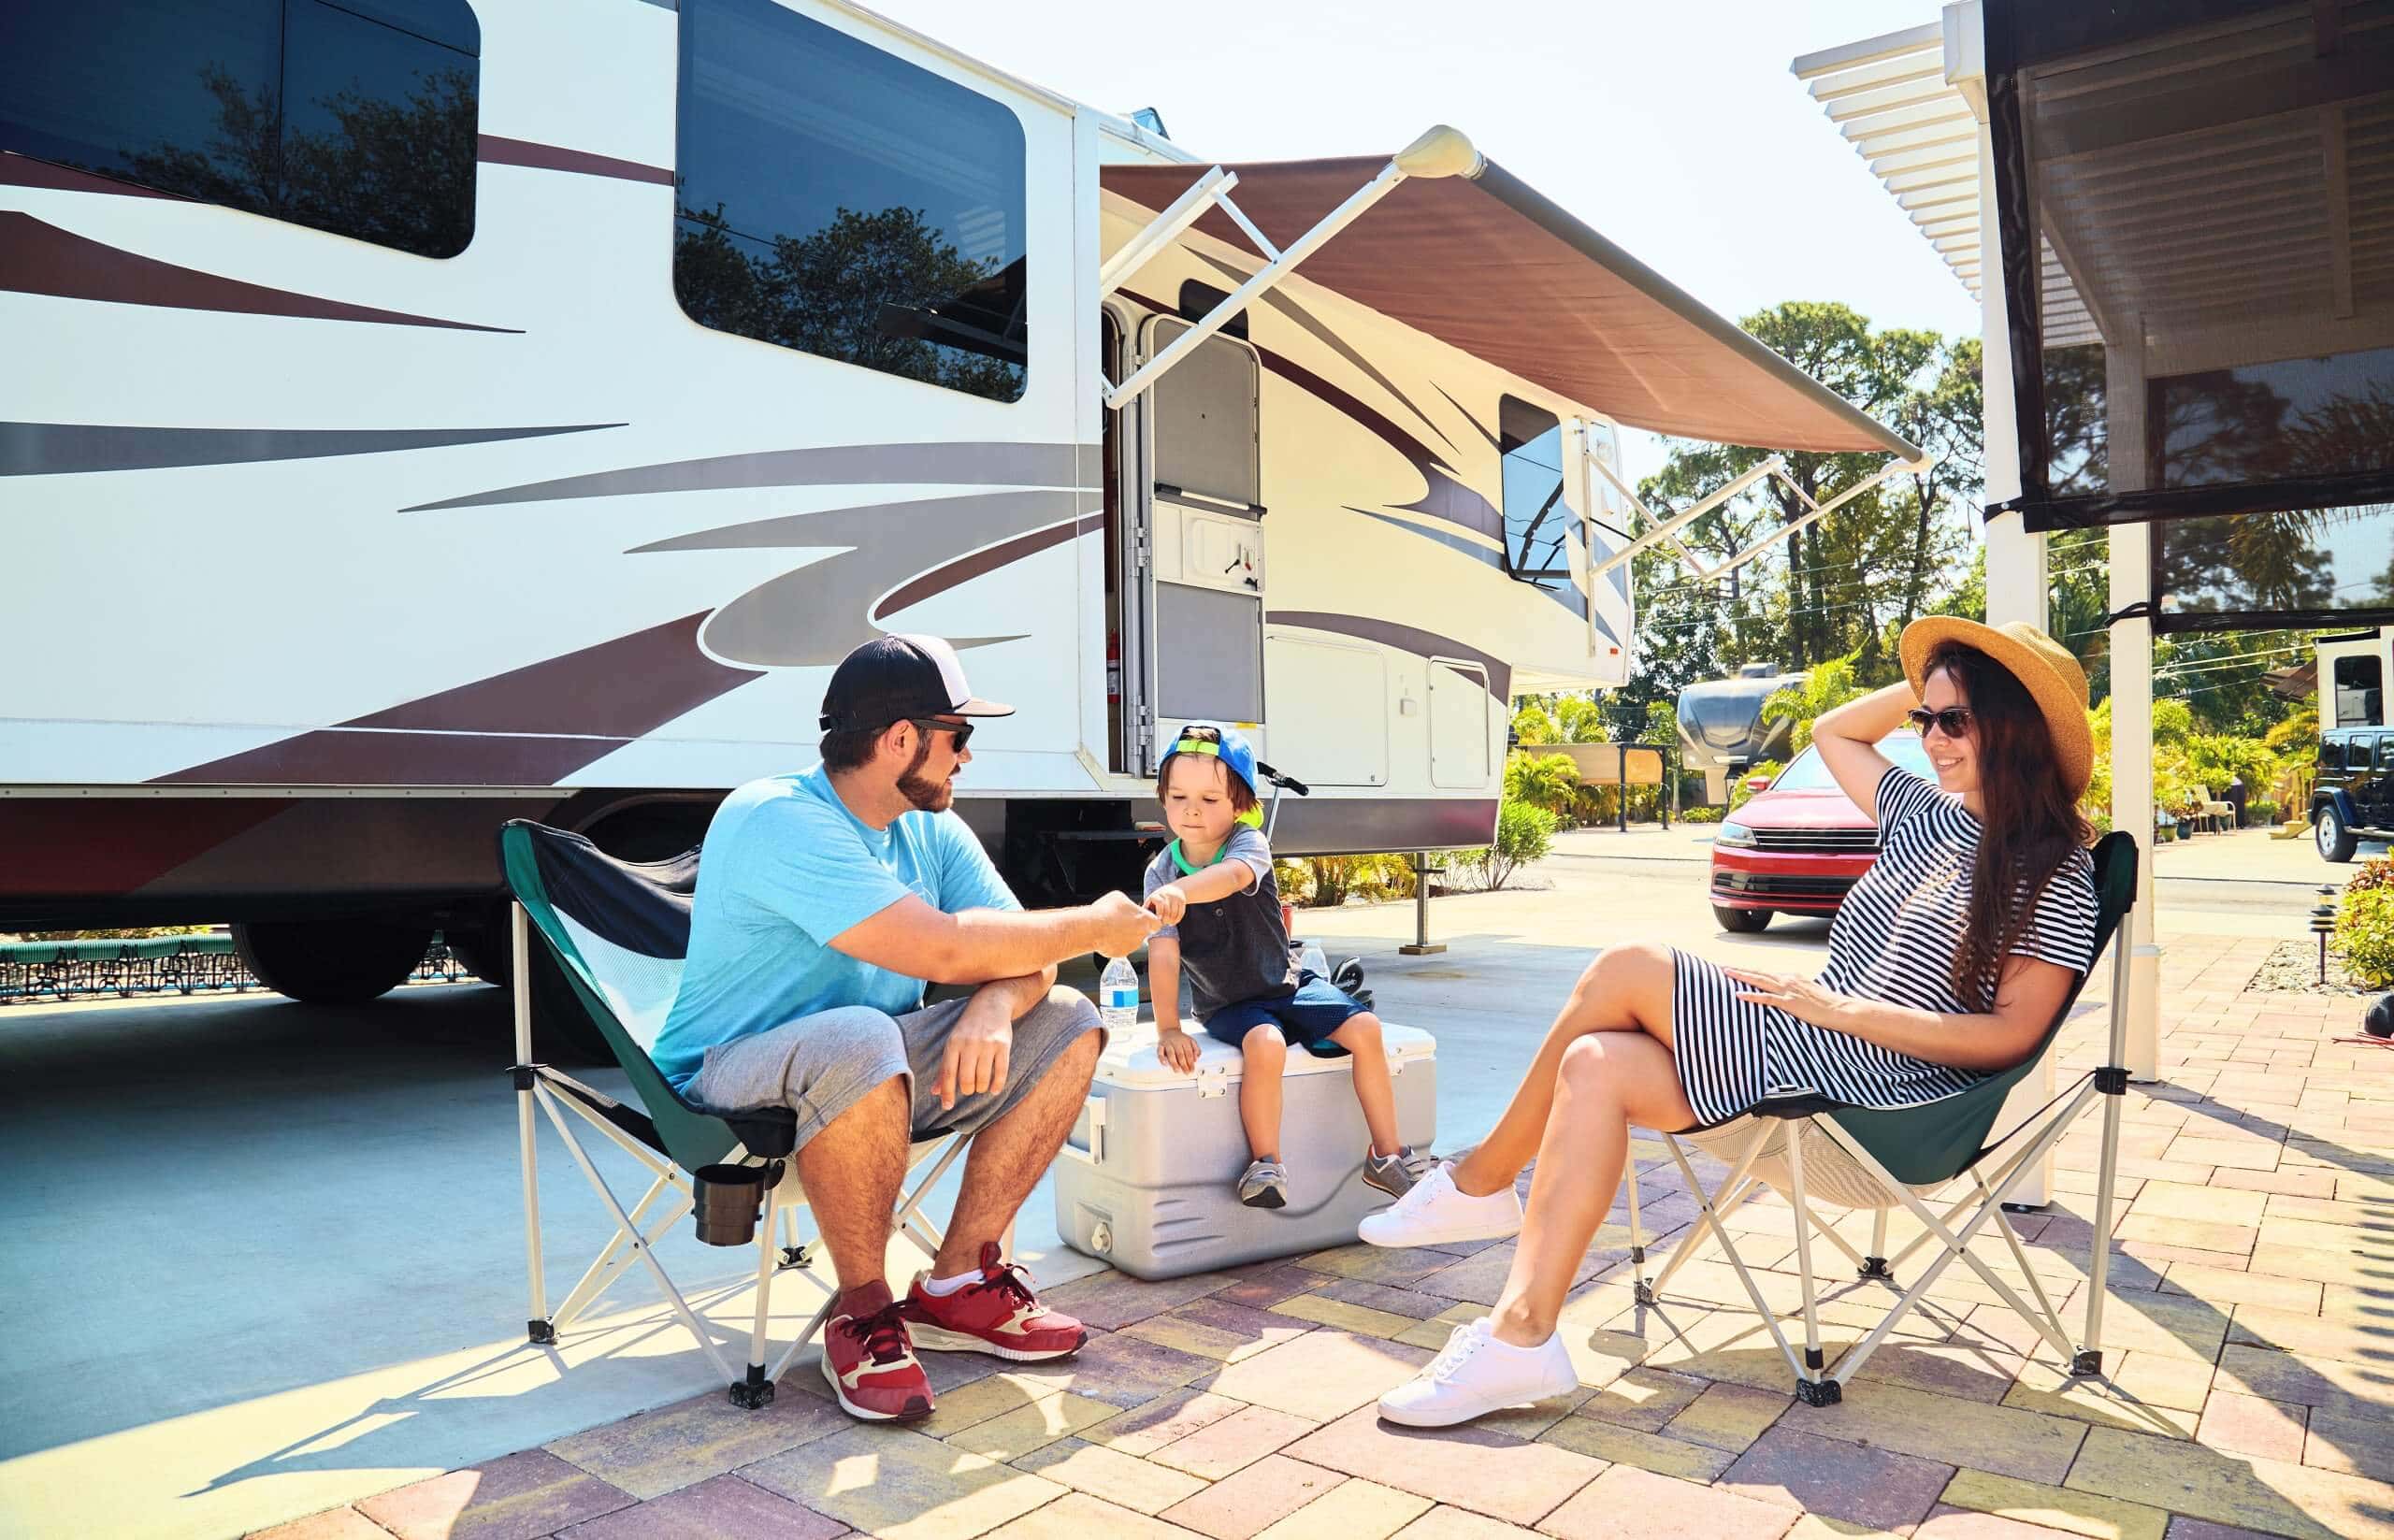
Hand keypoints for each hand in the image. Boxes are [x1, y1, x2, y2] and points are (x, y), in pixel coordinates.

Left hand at [935, 993, 1013, 1110]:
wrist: (991, 1003)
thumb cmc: (968, 1027)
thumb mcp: (953, 1043)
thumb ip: (944, 1068)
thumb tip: (934, 1092)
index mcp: (953, 1044)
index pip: (947, 1074)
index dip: (947, 1093)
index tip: (947, 1107)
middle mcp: (969, 1044)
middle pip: (966, 1079)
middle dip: (967, 1090)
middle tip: (969, 1089)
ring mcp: (987, 1044)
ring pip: (982, 1078)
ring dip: (981, 1088)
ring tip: (980, 1086)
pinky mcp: (1003, 1045)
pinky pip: (1001, 1072)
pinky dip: (997, 1085)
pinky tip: (994, 1089)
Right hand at [1092, 890, 1161, 957]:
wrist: (1092, 928)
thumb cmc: (1106, 911)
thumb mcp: (1119, 897)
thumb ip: (1128, 904)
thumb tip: (1127, 907)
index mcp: (1144, 920)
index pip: (1157, 923)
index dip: (1150, 920)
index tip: (1143, 917)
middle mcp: (1141, 935)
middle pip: (1143, 932)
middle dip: (1135, 927)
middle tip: (1123, 921)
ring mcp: (1131, 946)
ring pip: (1132, 940)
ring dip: (1125, 935)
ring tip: (1111, 927)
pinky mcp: (1121, 953)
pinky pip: (1121, 947)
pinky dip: (1116, 943)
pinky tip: (1107, 935)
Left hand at [1146, 884, 1187, 925]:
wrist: (1174, 889)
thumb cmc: (1159, 898)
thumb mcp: (1152, 899)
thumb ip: (1147, 907)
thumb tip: (1140, 917)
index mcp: (1157, 894)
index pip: (1160, 903)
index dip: (1160, 912)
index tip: (1159, 919)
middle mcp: (1167, 894)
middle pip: (1168, 909)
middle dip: (1166, 918)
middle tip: (1164, 923)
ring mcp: (1175, 897)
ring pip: (1175, 912)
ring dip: (1172, 920)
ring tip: (1169, 923)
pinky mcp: (1182, 900)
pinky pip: (1181, 912)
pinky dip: (1177, 919)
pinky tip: (1173, 922)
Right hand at [1156, 1026, 1199, 1072]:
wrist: (1169, 1030)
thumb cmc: (1181, 1039)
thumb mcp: (1191, 1041)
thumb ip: (1196, 1049)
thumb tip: (1196, 1058)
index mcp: (1185, 1041)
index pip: (1189, 1053)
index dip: (1191, 1062)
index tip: (1192, 1070)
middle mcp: (1176, 1042)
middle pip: (1180, 1054)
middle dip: (1184, 1065)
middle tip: (1186, 1072)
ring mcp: (1168, 1043)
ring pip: (1171, 1054)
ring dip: (1174, 1063)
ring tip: (1177, 1070)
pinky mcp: (1160, 1045)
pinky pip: (1160, 1052)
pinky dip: (1162, 1058)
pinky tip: (1165, 1064)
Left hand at [1722, 967, 1851, 1029]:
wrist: (1841, 1009)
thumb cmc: (1827, 1004)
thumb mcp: (1809, 993)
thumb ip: (1796, 991)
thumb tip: (1788, 994)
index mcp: (1792, 976)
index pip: (1766, 972)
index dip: (1750, 970)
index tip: (1736, 968)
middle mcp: (1788, 979)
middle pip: (1759, 973)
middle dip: (1740, 969)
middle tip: (1722, 966)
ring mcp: (1788, 990)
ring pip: (1759, 980)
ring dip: (1741, 976)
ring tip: (1726, 973)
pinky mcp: (1789, 1003)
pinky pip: (1766, 998)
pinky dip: (1751, 996)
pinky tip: (1738, 994)